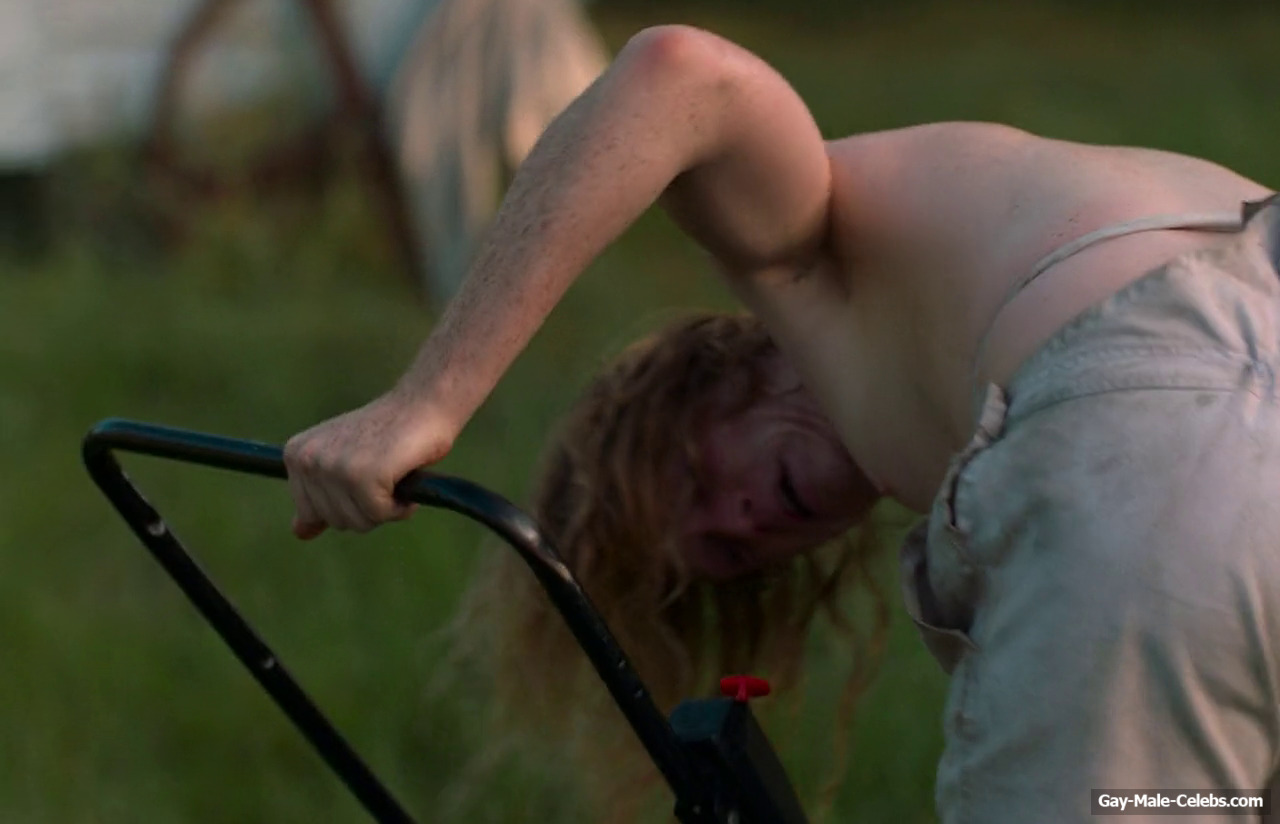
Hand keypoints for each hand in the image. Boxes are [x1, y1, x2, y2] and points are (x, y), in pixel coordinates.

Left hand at [283, 391, 456, 539]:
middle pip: (336, 521)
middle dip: (367, 506)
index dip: (346, 502)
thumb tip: (298, 534)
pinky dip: (401, 505)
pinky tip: (405, 475)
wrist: (424, 403)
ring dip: (386, 506)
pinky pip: (381, 514)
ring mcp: (333, 467)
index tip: (363, 473)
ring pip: (359, 521)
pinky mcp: (362, 475)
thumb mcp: (344, 462)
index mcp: (296, 455)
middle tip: (383, 470)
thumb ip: (319, 496)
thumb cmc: (389, 433)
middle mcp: (307, 460)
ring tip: (394, 471)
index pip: (311, 514)